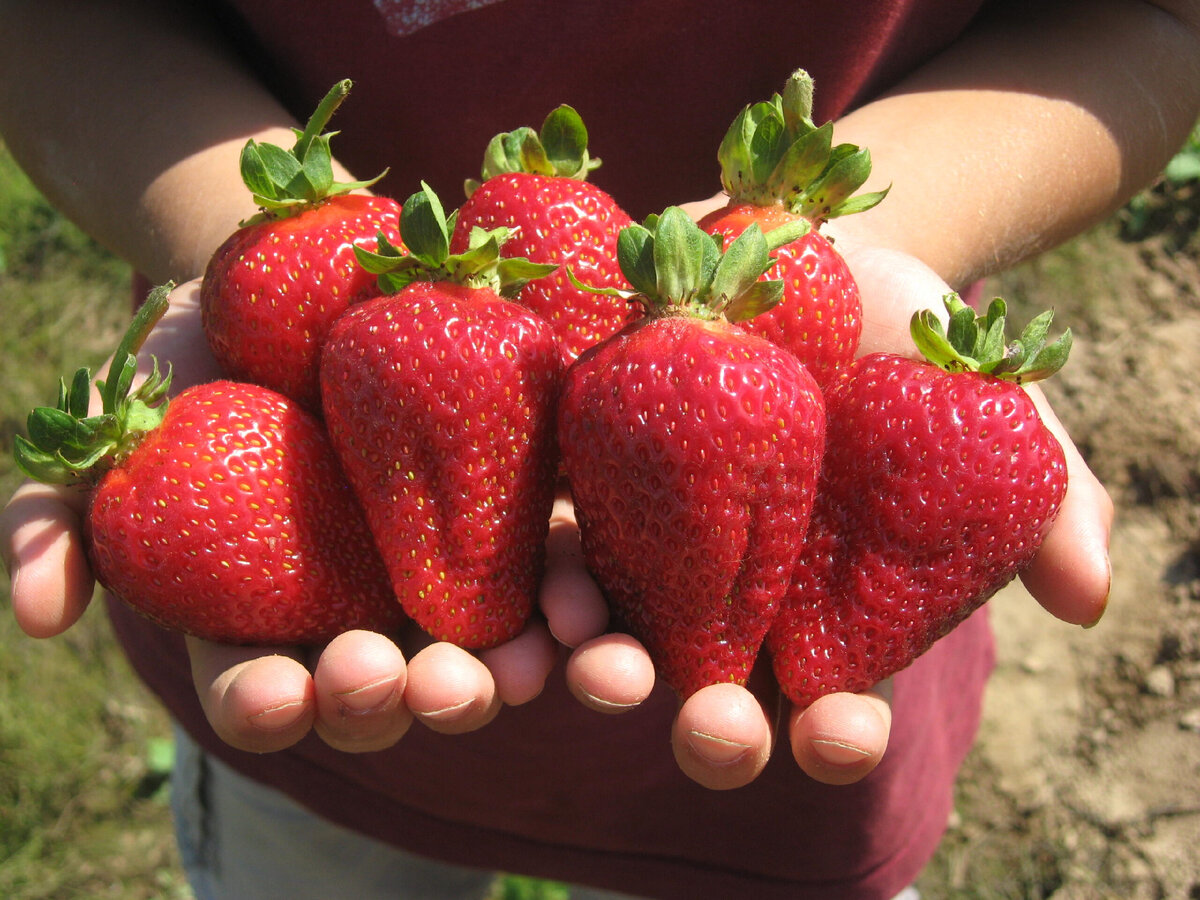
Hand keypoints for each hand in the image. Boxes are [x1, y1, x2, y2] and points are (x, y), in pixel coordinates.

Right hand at [0, 281, 560, 753]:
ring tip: (522, 671)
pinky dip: (567, 609)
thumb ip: (58, 514)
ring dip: (500, 681)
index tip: (284, 689)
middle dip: (397, 699)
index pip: (261, 690)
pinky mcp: (511, 523)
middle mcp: (357, 617)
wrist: (300, 280)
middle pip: (380, 692)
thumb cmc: (196, 358)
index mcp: (264, 619)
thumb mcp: (115, 420)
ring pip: (476, 659)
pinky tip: (579, 616)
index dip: (269, 703)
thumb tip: (41, 619)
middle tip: (414, 683)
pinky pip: (547, 581)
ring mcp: (440, 578)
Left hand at [554, 198, 1113, 790]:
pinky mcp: (583, 479)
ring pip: (619, 634)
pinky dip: (548, 572)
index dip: (838, 731)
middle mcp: (726, 594)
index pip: (833, 701)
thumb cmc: (904, 331)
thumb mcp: (980, 401)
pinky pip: (556, 539)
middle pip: (711, 690)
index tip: (839, 736)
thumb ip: (1040, 494)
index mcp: (823, 606)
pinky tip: (546, 590)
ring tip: (599, 669)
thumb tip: (1092, 600)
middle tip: (714, 731)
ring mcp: (647, 542)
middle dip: (712, 726)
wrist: (798, 241)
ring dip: (604, 666)